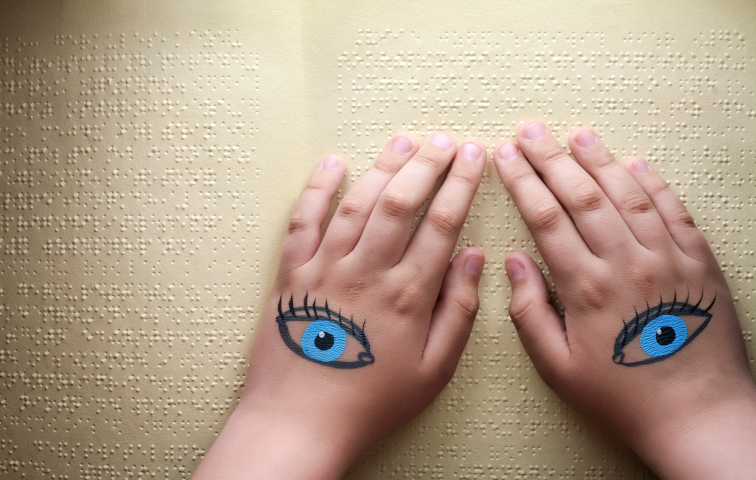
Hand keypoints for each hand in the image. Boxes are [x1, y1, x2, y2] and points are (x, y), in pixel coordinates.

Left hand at [193, 133, 486, 478]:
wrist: (300, 421)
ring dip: (382, 167)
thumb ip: (458, 311)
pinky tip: (333, 164)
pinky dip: (317, 188)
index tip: (475, 157)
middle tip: (445, 140)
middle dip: (426, 165)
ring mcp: (325, 268)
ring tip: (404, 141)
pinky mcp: (291, 274)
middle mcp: (367, 271)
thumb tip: (474, 258)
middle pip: (401, 202)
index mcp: (407, 294)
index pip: (442, 223)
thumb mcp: (434, 370)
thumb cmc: (372, 402)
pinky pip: (303, 220)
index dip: (461, 184)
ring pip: (357, 203)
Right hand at [494, 122, 755, 479]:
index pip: (547, 218)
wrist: (700, 416)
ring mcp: (667, 259)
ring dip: (599, 161)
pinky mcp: (699, 263)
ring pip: (628, 195)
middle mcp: (627, 264)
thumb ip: (530, 312)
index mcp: (587, 289)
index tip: (504, 156)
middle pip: (582, 196)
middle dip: (551, 159)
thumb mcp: (558, 367)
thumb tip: (513, 262)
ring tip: (576, 135)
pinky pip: (675, 212)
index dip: (522, 182)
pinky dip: (654, 184)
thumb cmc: (623, 397)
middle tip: (530, 131)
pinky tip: (635, 164)